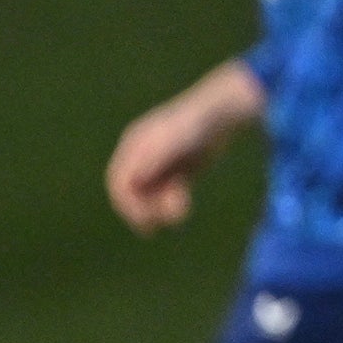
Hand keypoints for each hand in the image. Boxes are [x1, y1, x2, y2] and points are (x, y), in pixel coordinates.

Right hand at [105, 62, 263, 233]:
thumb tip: (134, 179)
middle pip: (132, 191)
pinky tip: (181, 209)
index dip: (127, 203)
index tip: (142, 221)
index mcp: (134, 146)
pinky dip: (170, 204)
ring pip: (151, 194)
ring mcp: (160, 162)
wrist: (223, 113)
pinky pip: (167, 193)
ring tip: (178, 216)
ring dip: (158, 209)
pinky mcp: (178, 170)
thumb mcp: (175, 140)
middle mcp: (143, 155)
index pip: (120, 181)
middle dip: (142, 210)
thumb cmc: (197, 123)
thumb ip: (155, 157)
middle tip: (154, 228)